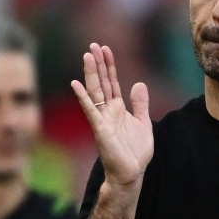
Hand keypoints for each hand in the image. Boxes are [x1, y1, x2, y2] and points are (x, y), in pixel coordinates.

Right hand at [71, 43, 153, 187]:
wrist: (131, 172)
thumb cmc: (135, 151)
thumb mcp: (143, 122)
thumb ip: (140, 104)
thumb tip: (139, 83)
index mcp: (117, 108)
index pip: (112, 82)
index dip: (109, 66)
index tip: (106, 49)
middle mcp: (107, 111)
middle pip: (101, 83)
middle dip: (98, 64)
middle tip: (93, 45)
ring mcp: (102, 119)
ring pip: (95, 92)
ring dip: (91, 74)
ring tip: (87, 56)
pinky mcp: (100, 130)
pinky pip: (90, 110)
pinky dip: (83, 97)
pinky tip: (76, 84)